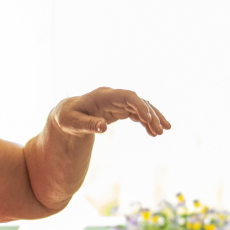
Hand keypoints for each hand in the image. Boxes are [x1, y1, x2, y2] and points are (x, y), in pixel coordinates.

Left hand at [51, 88, 171, 137]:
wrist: (66, 113)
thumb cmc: (67, 118)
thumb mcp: (72, 123)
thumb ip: (87, 125)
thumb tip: (103, 128)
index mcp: (102, 96)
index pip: (127, 96)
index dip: (139, 105)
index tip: (149, 119)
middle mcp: (112, 96)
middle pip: (137, 101)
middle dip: (150, 114)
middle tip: (160, 130)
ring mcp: (117, 102)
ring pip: (140, 107)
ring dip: (152, 118)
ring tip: (163, 132)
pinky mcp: (119, 109)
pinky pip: (136, 114)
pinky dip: (146, 122)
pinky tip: (153, 133)